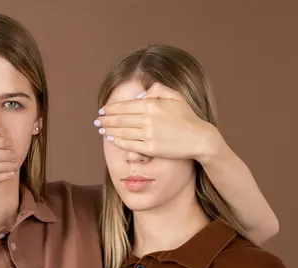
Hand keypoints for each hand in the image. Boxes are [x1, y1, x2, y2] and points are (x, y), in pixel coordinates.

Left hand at [95, 83, 225, 164]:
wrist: (199, 138)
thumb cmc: (187, 117)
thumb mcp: (175, 96)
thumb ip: (157, 89)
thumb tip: (140, 94)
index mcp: (152, 104)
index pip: (125, 106)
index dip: (111, 108)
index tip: (103, 110)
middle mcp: (148, 119)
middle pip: (120, 119)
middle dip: (106, 119)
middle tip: (98, 120)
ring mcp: (148, 134)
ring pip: (122, 131)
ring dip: (109, 129)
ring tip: (101, 129)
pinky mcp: (150, 148)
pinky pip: (128, 144)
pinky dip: (117, 141)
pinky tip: (111, 138)